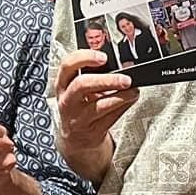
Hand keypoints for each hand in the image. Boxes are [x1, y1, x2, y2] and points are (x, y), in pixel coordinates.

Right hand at [55, 50, 135, 177]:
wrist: (77, 137)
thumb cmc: (80, 105)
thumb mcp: (80, 87)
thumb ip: (96, 73)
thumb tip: (124, 62)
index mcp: (63, 84)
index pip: (67, 65)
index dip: (85, 58)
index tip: (103, 57)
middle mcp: (67, 100)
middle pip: (81, 85)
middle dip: (106, 80)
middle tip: (124, 78)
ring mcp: (78, 117)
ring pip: (99, 106)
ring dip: (120, 96)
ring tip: (132, 89)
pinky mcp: (92, 131)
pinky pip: (111, 117)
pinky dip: (124, 106)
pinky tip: (131, 98)